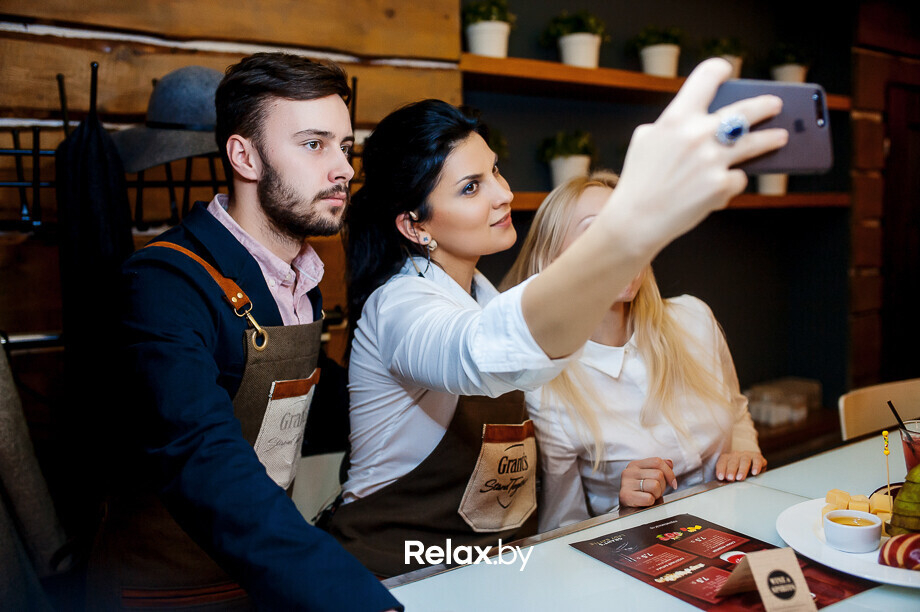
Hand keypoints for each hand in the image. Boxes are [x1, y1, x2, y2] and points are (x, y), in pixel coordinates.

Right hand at [608, 58, 788, 256]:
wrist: (636, 220)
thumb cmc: (640, 179)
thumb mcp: (645, 140)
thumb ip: (672, 123)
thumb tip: (700, 118)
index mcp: (677, 117)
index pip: (707, 77)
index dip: (719, 70)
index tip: (727, 72)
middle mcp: (698, 134)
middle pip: (745, 109)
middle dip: (765, 105)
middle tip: (775, 104)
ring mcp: (712, 160)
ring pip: (755, 142)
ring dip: (771, 138)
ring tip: (780, 137)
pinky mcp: (721, 185)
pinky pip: (738, 177)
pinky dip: (731, 182)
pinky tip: (722, 186)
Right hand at [619, 457, 677, 507]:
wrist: (629, 511)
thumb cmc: (641, 494)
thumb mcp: (650, 479)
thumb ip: (659, 469)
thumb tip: (670, 463)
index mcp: (635, 465)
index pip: (657, 461)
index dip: (669, 473)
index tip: (673, 483)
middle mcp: (628, 472)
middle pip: (658, 474)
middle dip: (662, 486)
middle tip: (655, 493)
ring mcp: (625, 483)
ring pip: (655, 485)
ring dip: (656, 494)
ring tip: (650, 497)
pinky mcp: (625, 496)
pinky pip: (648, 498)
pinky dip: (651, 502)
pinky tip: (645, 503)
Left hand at [716, 451, 766, 480]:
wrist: (753, 464)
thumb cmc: (738, 470)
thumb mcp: (731, 473)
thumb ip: (726, 477)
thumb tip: (723, 483)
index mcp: (727, 458)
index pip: (722, 462)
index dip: (721, 469)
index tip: (721, 477)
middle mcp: (737, 455)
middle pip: (733, 462)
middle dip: (731, 470)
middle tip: (730, 478)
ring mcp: (747, 455)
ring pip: (744, 461)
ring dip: (742, 470)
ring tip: (740, 478)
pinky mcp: (758, 457)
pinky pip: (757, 460)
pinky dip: (756, 466)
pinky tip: (755, 472)